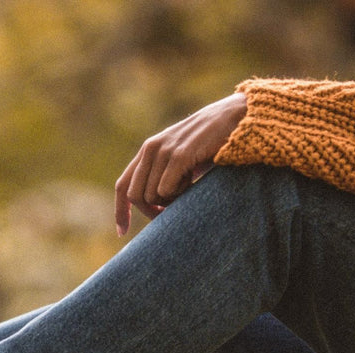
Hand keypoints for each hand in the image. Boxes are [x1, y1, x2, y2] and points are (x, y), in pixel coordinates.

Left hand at [114, 92, 246, 234]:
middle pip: (135, 196)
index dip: (121, 211)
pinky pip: (166, 190)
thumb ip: (163, 177)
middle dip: (151, 211)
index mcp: (147, 151)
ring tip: (188, 185)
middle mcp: (150, 149)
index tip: (122, 232)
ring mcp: (163, 151)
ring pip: (151, 196)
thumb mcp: (181, 161)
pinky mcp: (178, 155)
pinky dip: (179, 194)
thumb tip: (154, 208)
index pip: (123, 186)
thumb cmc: (210, 144)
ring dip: (170, 200)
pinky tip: (192, 180)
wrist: (233, 118)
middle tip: (170, 212)